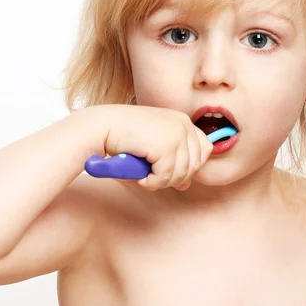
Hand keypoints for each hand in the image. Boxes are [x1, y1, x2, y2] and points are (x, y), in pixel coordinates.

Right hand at [98, 104, 212, 190]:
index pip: (204, 149)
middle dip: (175, 177)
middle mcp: (183, 124)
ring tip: (144, 176)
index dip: (190, 166)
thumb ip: (173, 162)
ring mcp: (176, 134)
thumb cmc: (123, 138)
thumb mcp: (153, 148)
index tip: (170, 172)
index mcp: (182, 121)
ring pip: (181, 174)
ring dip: (161, 182)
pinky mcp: (166, 145)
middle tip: (153, 177)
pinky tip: (140, 178)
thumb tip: (186, 184)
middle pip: (195, 165)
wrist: (102, 127)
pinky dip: (152, 183)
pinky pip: (166, 176)